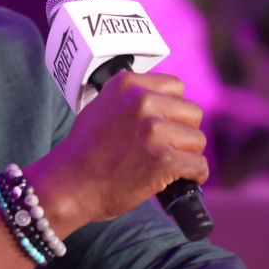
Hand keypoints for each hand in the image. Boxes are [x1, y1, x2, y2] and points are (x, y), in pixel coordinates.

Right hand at [42, 71, 206, 224]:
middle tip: (165, 149)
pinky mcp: (164, 158)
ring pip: (198, 140)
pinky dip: (193, 177)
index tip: (165, 124)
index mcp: (127, 84)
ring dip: (187, 156)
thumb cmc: (84, 152)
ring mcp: (154, 129)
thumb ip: (131, 99)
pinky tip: (176, 181)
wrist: (69, 184)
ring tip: (165, 166)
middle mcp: (142, 101)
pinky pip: (199, 166)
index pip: (176, 86)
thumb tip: (163, 102)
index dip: (173, 109)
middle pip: (192, 112)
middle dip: (183, 133)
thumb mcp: (102, 107)